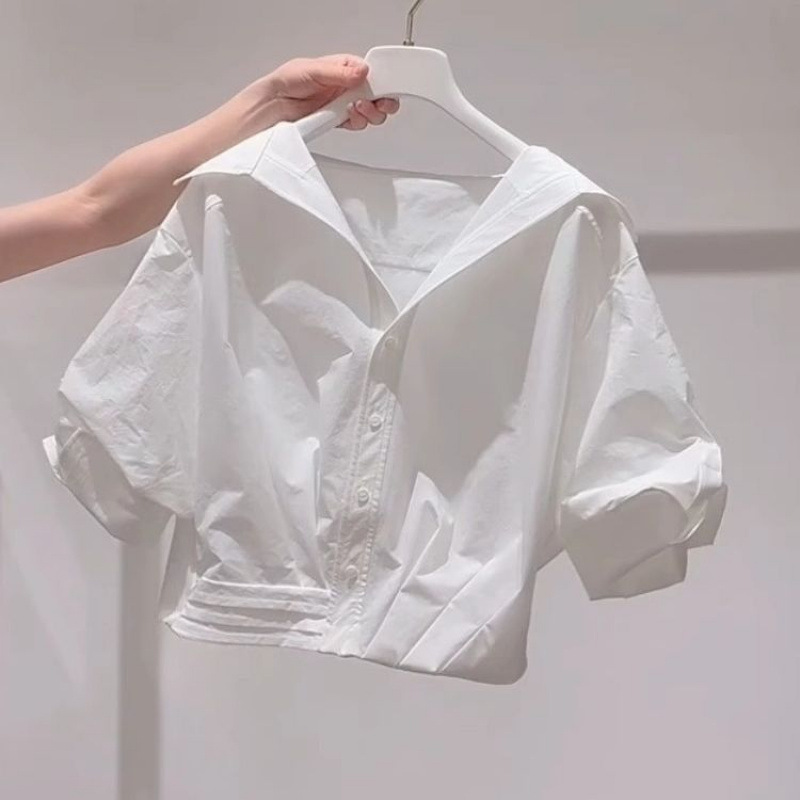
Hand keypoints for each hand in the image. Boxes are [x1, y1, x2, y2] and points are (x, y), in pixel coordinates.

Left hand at [264, 54, 399, 129]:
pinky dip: (357, 122)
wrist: (274, 105)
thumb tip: (362, 72)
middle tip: (379, 102)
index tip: (384, 88)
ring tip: (357, 107)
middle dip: (383, 101)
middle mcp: (347, 86)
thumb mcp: (315, 70)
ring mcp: (344, 104)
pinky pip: (357, 124)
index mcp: (345, 68)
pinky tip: (349, 115)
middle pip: (378, 95)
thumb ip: (340, 73)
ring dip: (370, 113)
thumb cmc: (288, 81)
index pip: (373, 73)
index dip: (383, 81)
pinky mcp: (339, 120)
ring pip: (371, 112)